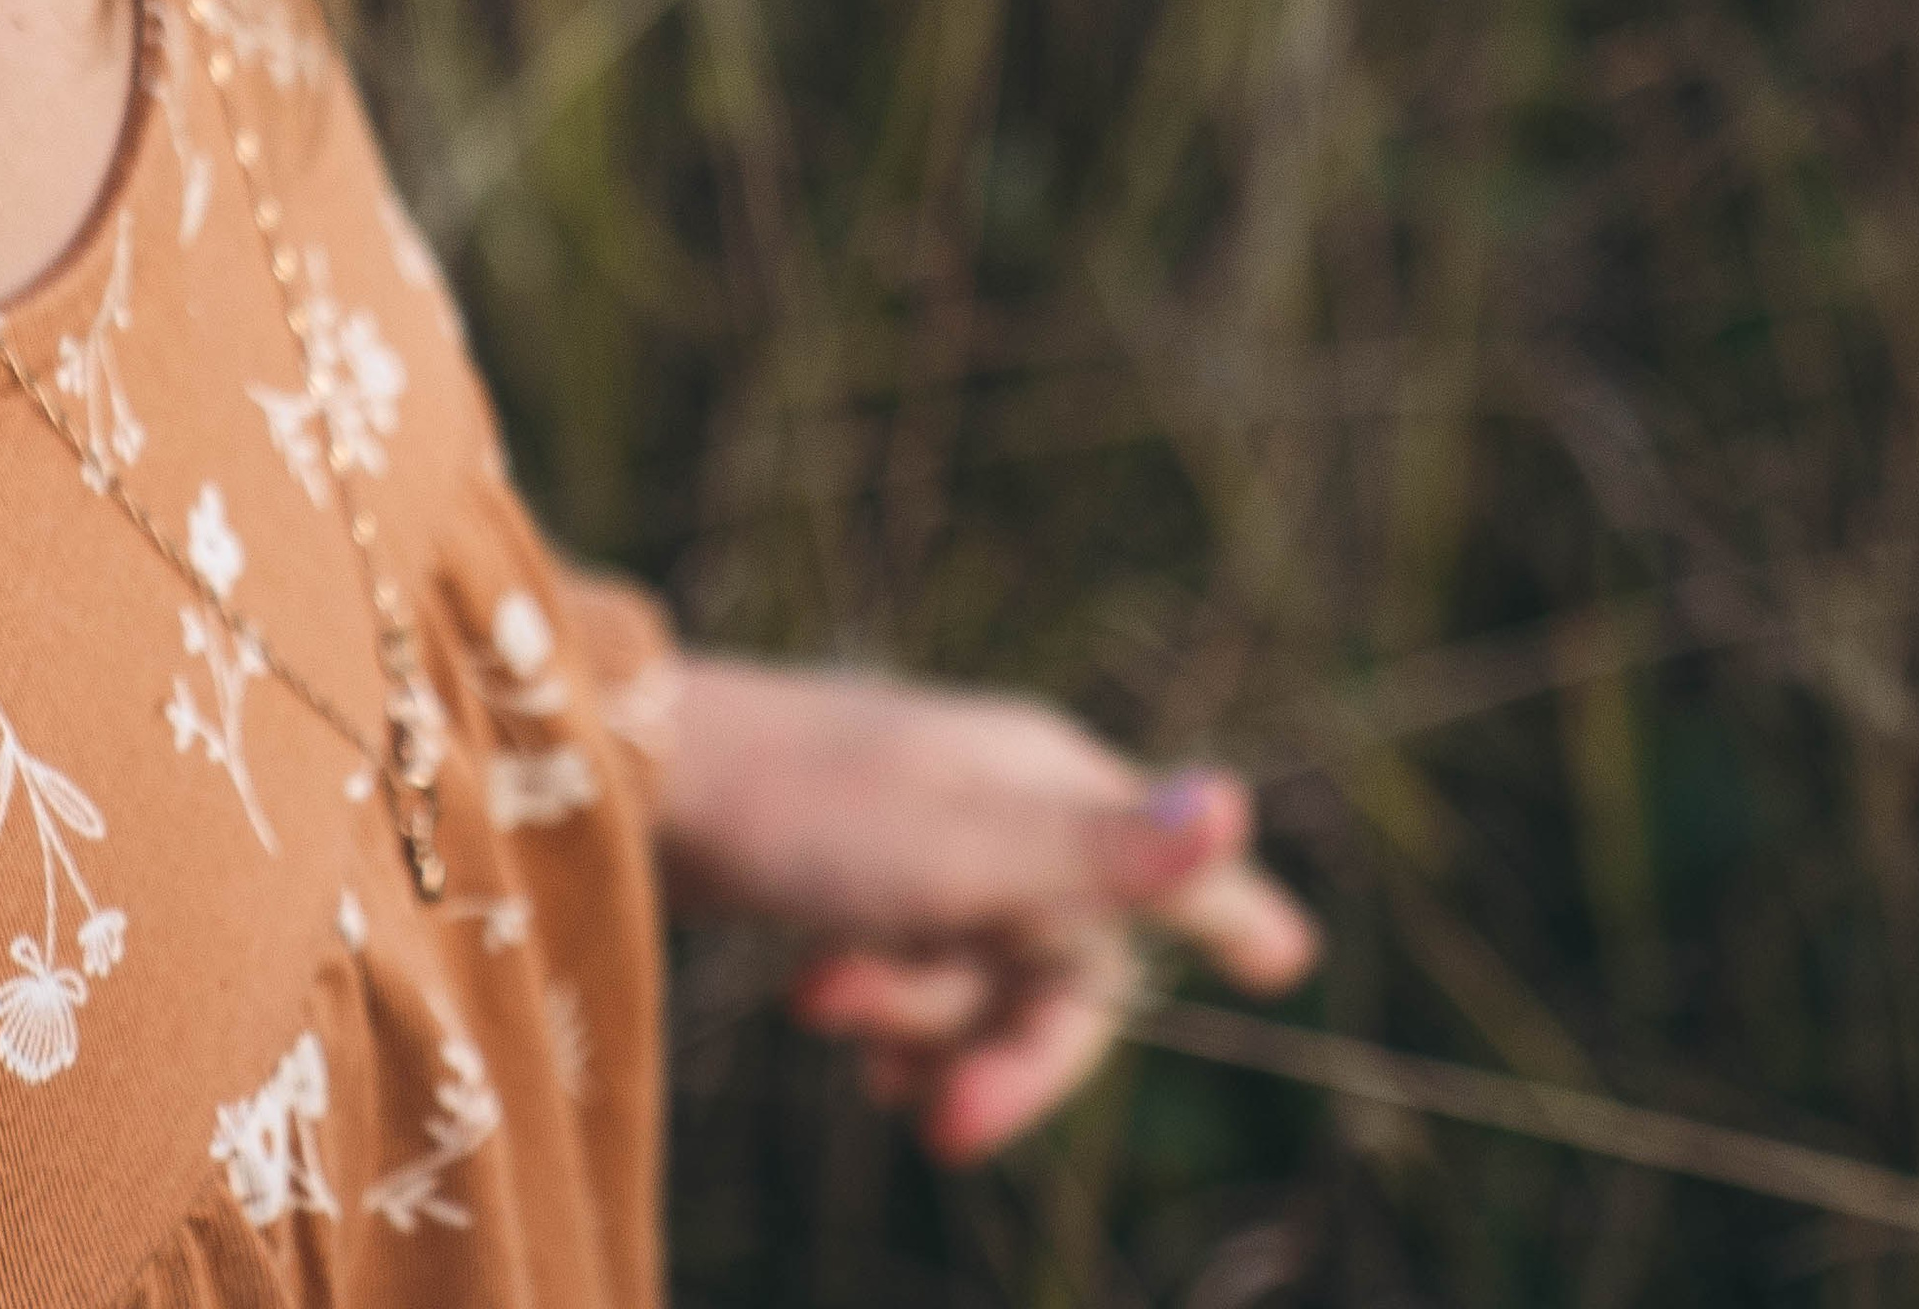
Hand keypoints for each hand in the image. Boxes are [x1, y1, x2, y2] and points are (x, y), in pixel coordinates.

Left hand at [654, 656, 1318, 1162]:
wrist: (631, 783)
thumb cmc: (804, 813)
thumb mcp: (961, 854)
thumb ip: (1099, 853)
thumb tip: (1236, 805)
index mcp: (1047, 783)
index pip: (1168, 858)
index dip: (1227, 907)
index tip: (1286, 957)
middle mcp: (1005, 802)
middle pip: (1067, 968)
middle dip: (1009, 1053)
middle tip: (944, 1136)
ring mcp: (932, 835)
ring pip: (982, 979)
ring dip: (919, 1024)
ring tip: (826, 1009)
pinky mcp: (863, 868)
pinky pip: (917, 973)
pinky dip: (885, 1015)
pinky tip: (830, 1025)